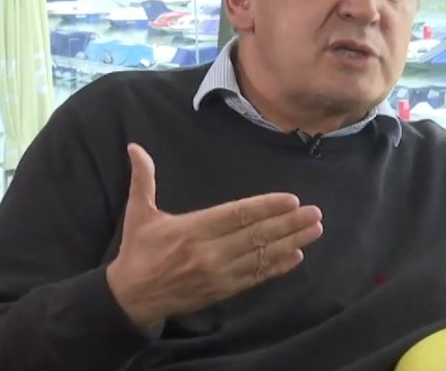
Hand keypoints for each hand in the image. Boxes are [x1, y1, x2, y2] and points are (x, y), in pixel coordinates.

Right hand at [106, 143, 323, 327]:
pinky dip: (277, 267)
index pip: (236, 215)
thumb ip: (142, 178)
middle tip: (315, 213)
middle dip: (288, 224)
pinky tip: (296, 257)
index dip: (266, 207)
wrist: (130, 299)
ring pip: (261, 256)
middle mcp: (209, 253)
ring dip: (291, 242)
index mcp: (192, 230)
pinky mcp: (222, 291)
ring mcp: (218, 274)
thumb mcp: (138, 213)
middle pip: (256, 236)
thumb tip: (135, 146)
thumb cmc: (139, 251)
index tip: (291, 200)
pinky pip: (255, 278)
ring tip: (314, 230)